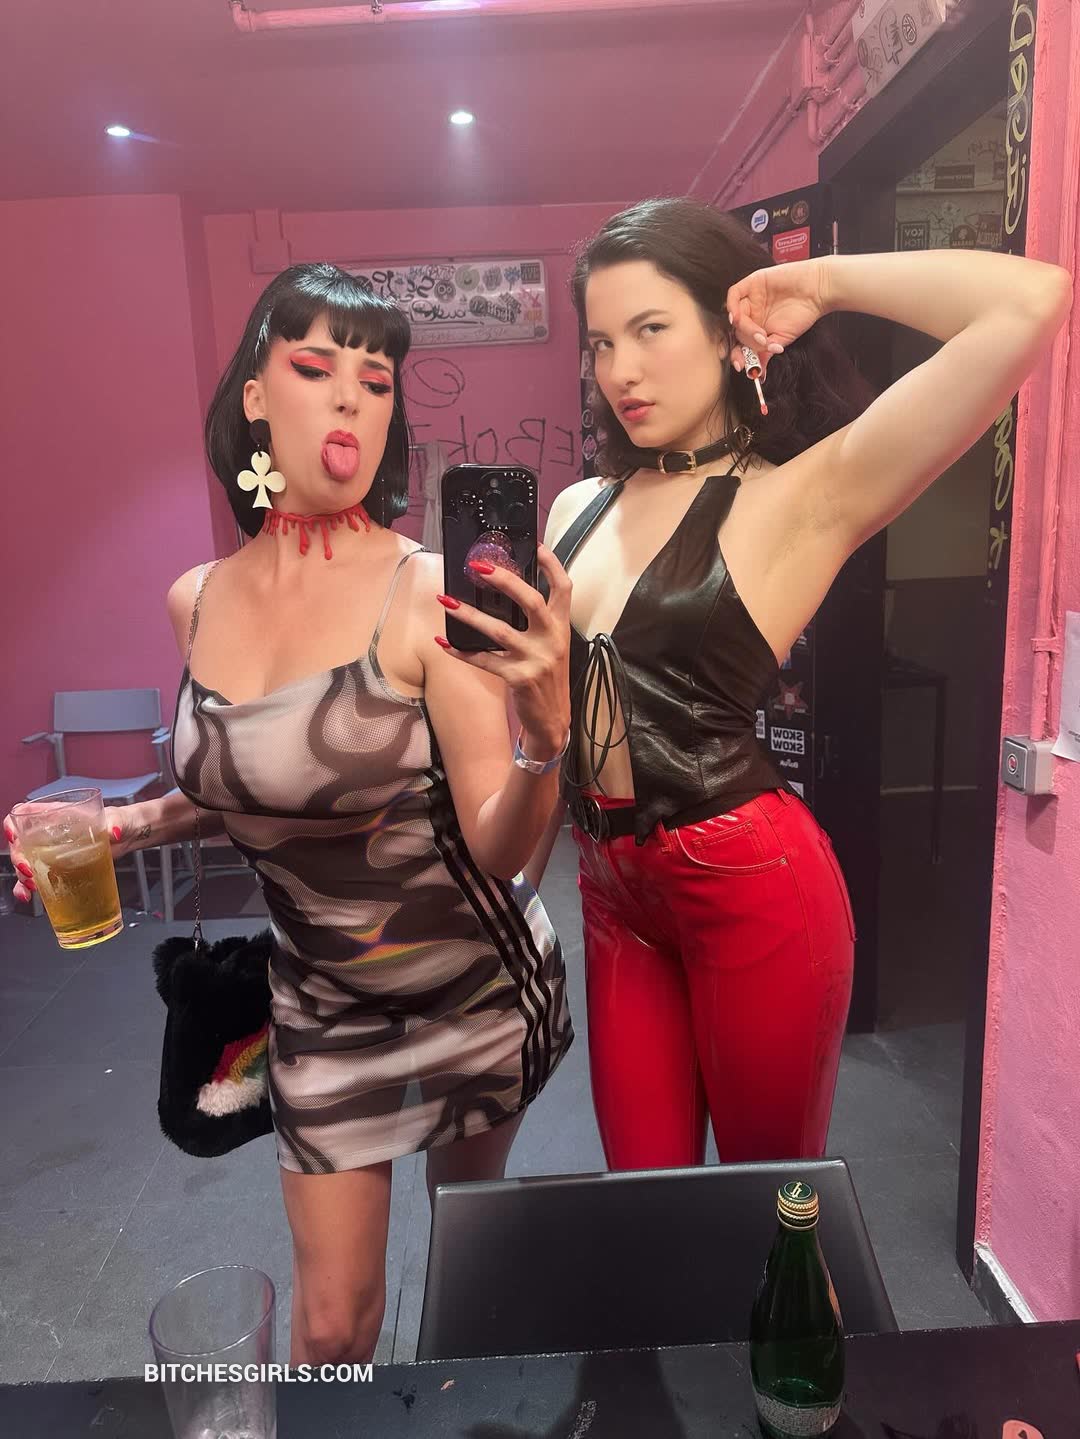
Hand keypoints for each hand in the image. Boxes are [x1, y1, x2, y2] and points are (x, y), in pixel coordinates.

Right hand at [3, 805, 140, 905]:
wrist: (130, 836)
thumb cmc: (120, 820)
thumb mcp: (118, 819)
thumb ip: (116, 823)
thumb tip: (115, 832)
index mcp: (58, 815)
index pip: (24, 814)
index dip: (13, 824)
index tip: (14, 837)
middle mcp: (49, 833)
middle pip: (21, 843)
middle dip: (19, 859)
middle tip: (29, 872)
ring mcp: (53, 851)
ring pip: (26, 863)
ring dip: (22, 877)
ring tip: (32, 887)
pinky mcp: (59, 868)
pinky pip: (39, 878)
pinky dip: (30, 888)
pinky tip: (30, 897)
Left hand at [435, 544, 571, 754]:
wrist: (553, 721)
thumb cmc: (547, 678)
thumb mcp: (551, 647)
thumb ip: (538, 623)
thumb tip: (507, 592)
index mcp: (561, 627)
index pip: (563, 588)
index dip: (551, 564)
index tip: (535, 544)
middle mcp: (552, 640)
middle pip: (532, 601)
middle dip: (505, 580)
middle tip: (478, 566)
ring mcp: (536, 660)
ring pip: (499, 631)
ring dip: (469, 614)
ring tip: (445, 600)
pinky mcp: (519, 679)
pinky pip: (484, 660)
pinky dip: (461, 652)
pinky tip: (443, 642)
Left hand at [727, 258, 829, 377]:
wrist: (818, 290)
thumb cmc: (803, 313)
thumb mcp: (782, 340)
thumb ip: (766, 353)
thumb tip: (758, 374)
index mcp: (756, 327)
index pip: (739, 343)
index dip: (737, 355)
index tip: (741, 366)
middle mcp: (751, 313)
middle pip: (736, 331)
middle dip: (744, 344)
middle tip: (760, 346)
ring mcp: (751, 299)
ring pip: (735, 316)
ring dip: (744, 329)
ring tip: (761, 335)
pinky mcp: (752, 283)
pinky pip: (734, 293)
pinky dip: (732, 306)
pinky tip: (738, 317)